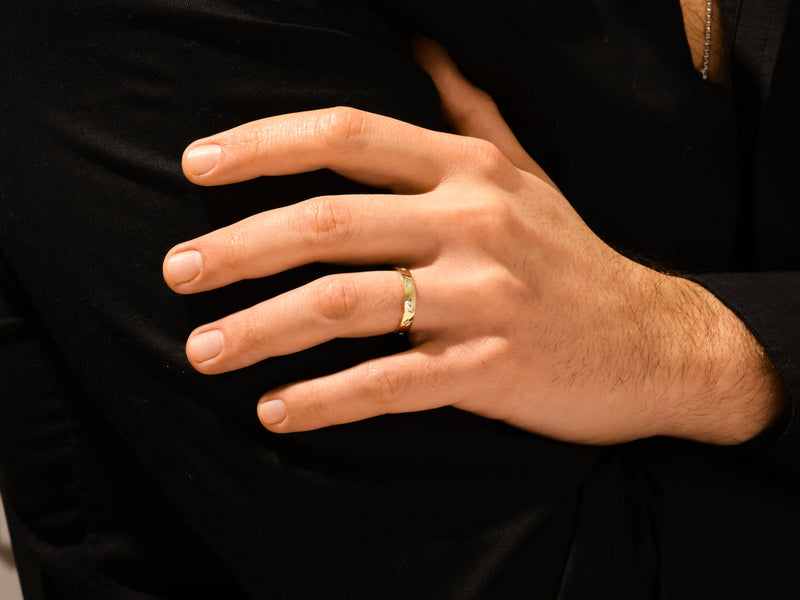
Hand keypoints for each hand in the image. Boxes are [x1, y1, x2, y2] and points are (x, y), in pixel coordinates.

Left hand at [163, 39, 785, 444]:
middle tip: (176, 272)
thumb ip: (470, 108)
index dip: (264, 145)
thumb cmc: (573, 255)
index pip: (347, 135)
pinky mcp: (491, 368)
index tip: (197, 165)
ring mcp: (484, 297)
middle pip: (327, 223)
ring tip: (203, 350)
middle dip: (238, 247)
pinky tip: (275, 412)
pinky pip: (388, 384)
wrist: (656, 339)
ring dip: (261, 330)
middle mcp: (474, 221)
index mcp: (471, 168)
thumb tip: (421, 44)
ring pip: (346, 306)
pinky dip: (323, 401)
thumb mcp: (527, 171)